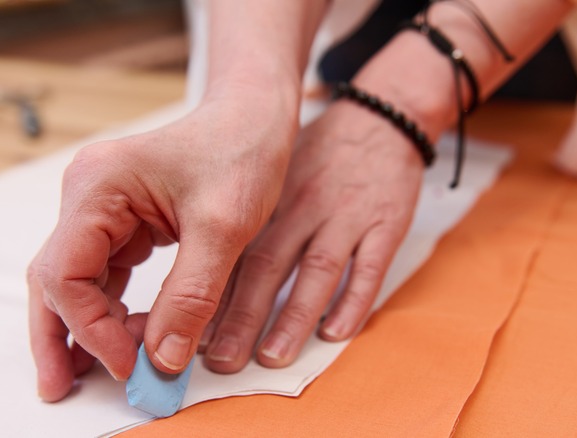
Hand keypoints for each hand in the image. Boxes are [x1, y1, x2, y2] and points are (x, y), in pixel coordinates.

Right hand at [27, 99, 295, 400]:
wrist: (254, 119)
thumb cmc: (240, 153)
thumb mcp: (223, 228)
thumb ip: (190, 297)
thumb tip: (162, 361)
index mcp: (98, 186)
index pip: (66, 272)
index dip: (90, 328)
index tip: (130, 365)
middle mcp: (87, 196)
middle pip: (54, 278)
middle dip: (58, 336)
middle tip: (60, 389)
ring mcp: (102, 209)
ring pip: (76, 280)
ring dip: (86, 328)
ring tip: (97, 375)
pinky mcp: (122, 221)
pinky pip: (105, 274)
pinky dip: (112, 310)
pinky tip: (127, 339)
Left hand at [201, 100, 424, 372]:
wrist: (379, 118)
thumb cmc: (318, 155)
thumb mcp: (274, 173)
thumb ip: (249, 221)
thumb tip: (211, 277)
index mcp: (268, 198)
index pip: (234, 252)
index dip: (212, 297)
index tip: (192, 335)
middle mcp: (301, 208)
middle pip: (266, 266)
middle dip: (241, 317)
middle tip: (220, 360)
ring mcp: (345, 216)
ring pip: (315, 272)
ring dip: (293, 316)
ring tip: (271, 357)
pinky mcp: (385, 223)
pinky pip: (370, 267)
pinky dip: (354, 301)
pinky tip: (336, 333)